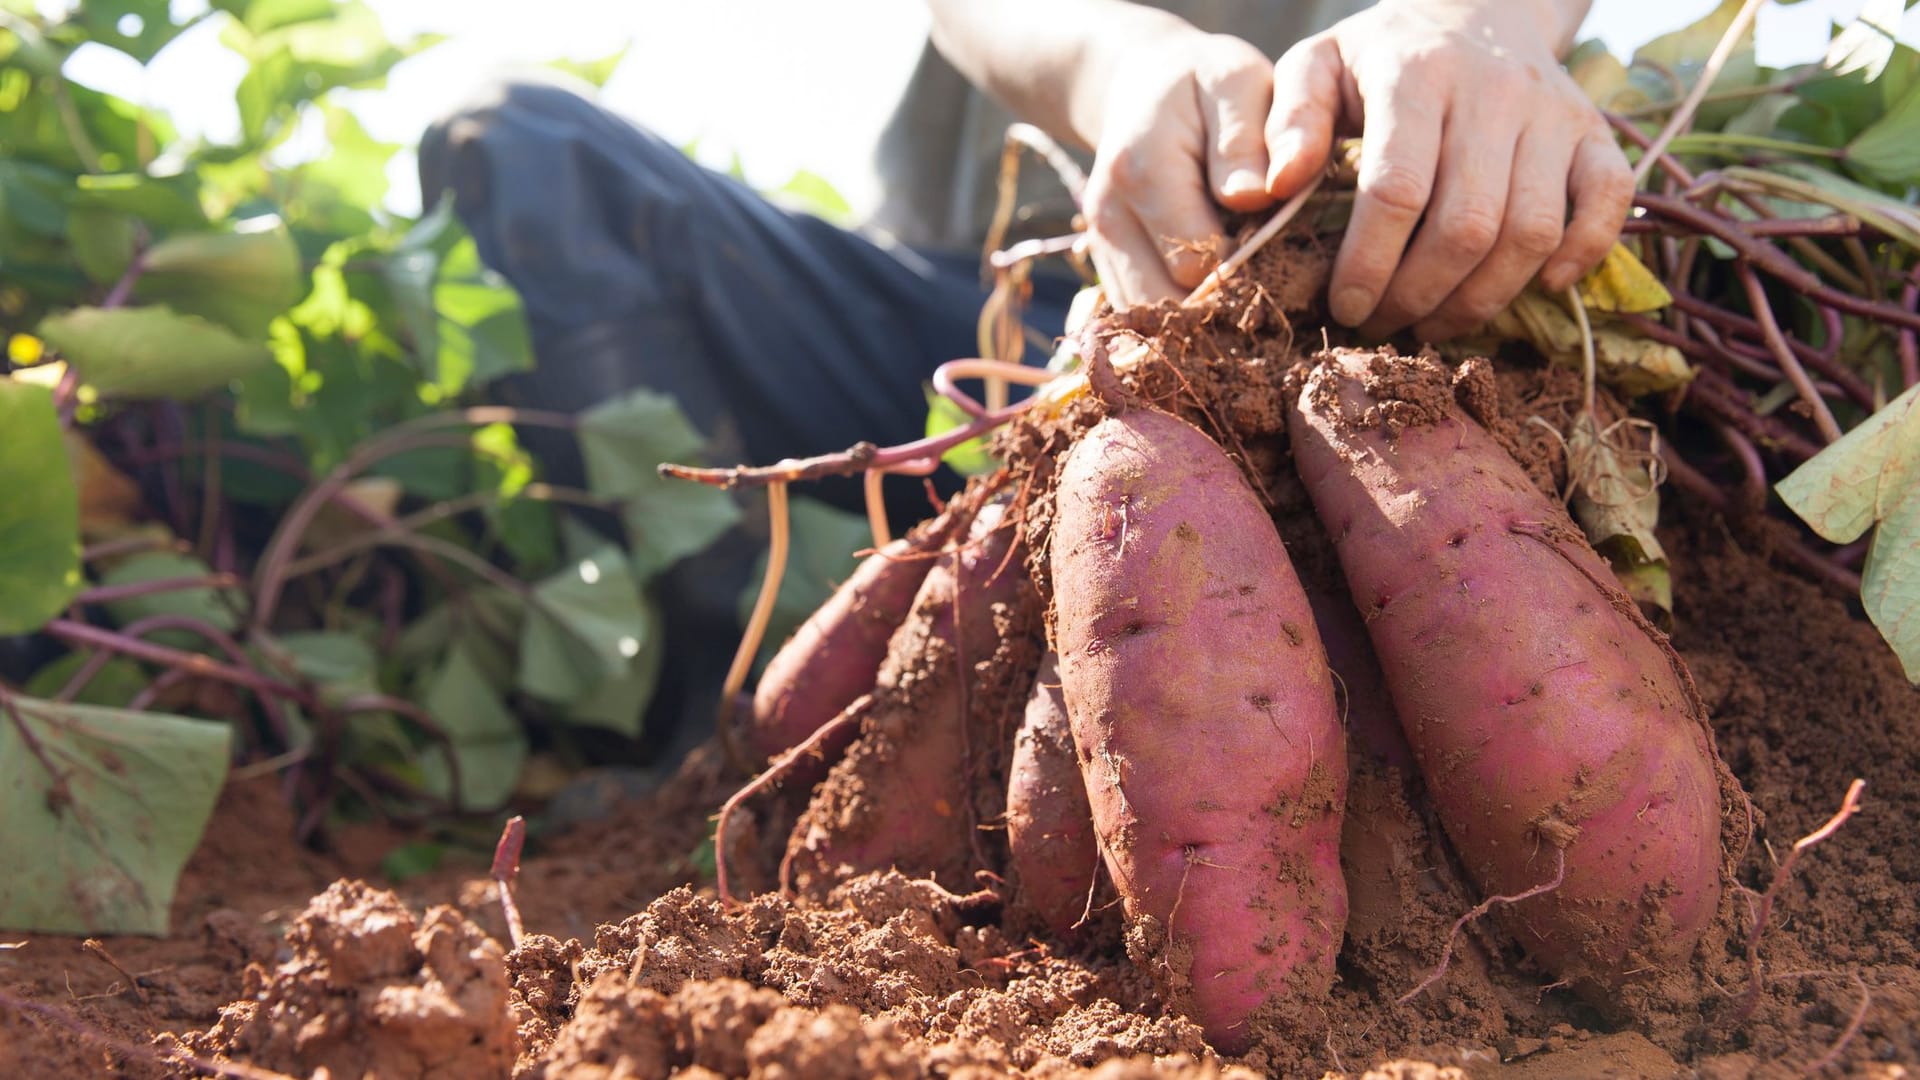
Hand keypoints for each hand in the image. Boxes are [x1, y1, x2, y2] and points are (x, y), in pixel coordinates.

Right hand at [1080, 28, 1281, 306]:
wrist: (1145, 86)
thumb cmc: (1205, 84)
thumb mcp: (1236, 83)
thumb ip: (1245, 139)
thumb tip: (1255, 197)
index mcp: (1142, 171)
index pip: (1197, 260)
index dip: (1250, 269)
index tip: (1286, 253)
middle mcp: (1109, 217)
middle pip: (1170, 303)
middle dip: (1226, 307)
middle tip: (1275, 287)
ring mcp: (1101, 247)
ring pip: (1152, 323)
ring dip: (1203, 323)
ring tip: (1249, 298)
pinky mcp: (1106, 267)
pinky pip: (1143, 318)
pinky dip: (1183, 322)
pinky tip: (1220, 299)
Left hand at [1267, 0, 1631, 339]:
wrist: (1473, 8)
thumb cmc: (1380, 57)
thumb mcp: (1316, 66)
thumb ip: (1288, 122)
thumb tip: (1275, 186)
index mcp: (1416, 75)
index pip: (1397, 189)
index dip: (1369, 263)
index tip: (1344, 306)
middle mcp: (1494, 92)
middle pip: (1466, 224)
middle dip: (1419, 294)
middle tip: (1383, 325)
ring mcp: (1554, 113)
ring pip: (1532, 230)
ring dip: (1482, 297)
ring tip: (1434, 322)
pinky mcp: (1595, 132)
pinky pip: (1610, 202)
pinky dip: (1583, 253)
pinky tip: (1541, 287)